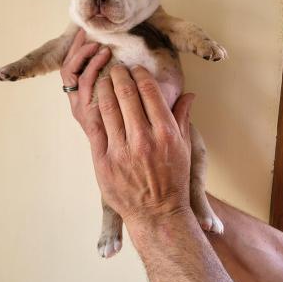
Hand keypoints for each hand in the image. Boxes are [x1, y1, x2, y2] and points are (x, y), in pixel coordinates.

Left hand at [60, 35, 194, 227]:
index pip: (149, 91)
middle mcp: (142, 138)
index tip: (136, 69)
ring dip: (104, 87)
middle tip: (116, 67)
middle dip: (119, 74)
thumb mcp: (185, 149)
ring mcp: (120, 150)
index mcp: (165, 132)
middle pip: (126, 93)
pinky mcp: (103, 161)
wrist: (157, 214)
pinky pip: (95, 127)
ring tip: (103, 79)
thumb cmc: (173, 180)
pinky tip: (94, 99)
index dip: (140, 74)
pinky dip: (94, 109)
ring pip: (107, 106)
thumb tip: (189, 94)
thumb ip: (183, 118)